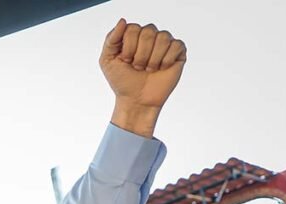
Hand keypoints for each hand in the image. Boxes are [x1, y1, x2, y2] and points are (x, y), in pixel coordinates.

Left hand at [101, 20, 185, 135]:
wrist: (136, 100)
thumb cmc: (122, 81)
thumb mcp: (107, 60)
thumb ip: (111, 39)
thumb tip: (123, 20)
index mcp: (133, 36)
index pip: (133, 28)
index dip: (129, 47)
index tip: (125, 61)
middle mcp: (149, 36)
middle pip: (148, 31)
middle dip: (140, 54)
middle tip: (137, 67)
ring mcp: (164, 43)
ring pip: (163, 37)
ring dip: (152, 59)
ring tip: (148, 69)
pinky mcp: (178, 52)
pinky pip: (176, 45)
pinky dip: (166, 60)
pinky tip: (161, 68)